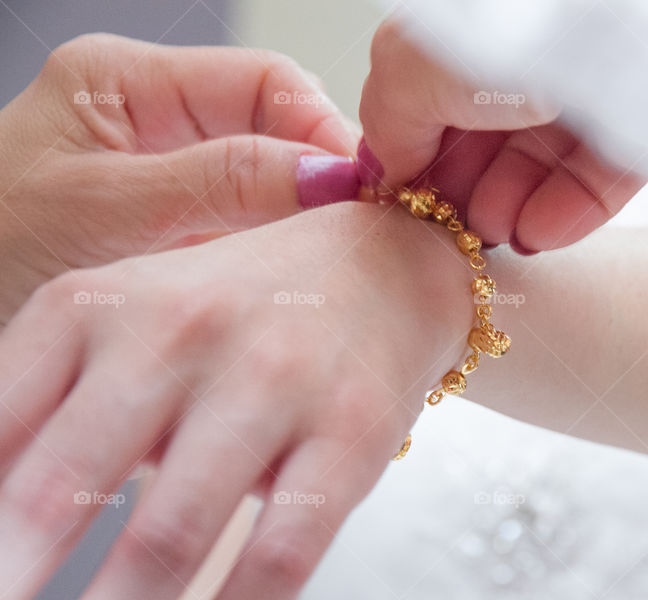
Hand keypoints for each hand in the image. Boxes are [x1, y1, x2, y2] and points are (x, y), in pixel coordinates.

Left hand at [0, 34, 361, 322]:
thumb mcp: (104, 209)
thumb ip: (218, 182)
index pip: (265, 83)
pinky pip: (251, 236)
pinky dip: (279, 261)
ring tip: (338, 267)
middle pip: (278, 132)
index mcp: (129, 84)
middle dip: (322, 181)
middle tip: (362, 234)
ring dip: (305, 225)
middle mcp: (159, 126)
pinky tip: (299, 289)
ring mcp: (173, 183)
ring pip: (272, 189)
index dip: (323, 130)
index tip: (362, 189)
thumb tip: (328, 176)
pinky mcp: (181, 237)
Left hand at [0, 201, 470, 599]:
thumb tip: (3, 530)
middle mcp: (179, 331)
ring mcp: (272, 380)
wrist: (383, 259)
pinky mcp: (351, 431)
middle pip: (62, 494)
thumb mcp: (126, 321)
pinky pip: (278, 554)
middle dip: (12, 589)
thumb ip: (46, 404)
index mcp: (98, 304)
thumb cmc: (235, 306)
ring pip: (169, 537)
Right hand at [357, 14, 647, 254]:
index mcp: (465, 38)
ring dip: (510, 211)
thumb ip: (389, 121)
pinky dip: (565, 213)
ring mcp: (587, 87)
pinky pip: (601, 178)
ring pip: (543, 166)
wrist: (617, 22)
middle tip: (453, 231)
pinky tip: (536, 236)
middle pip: (489, 142)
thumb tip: (386, 170)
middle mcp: (524, 57)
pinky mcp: (642, 122)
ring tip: (494, 235)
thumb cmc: (498, 31)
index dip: (422, 161)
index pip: (438, 108)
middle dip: (466, 194)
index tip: (412, 205)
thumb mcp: (408, 69)